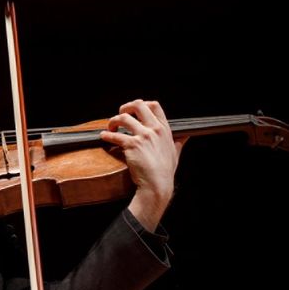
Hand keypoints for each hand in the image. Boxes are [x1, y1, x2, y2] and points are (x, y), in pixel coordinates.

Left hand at [99, 99, 184, 230]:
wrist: (157, 185)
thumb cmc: (165, 172)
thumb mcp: (176, 153)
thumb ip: (178, 142)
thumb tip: (185, 136)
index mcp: (164, 130)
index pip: (155, 105)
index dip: (142, 104)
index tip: (134, 110)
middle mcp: (154, 130)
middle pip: (138, 105)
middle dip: (126, 107)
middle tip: (120, 114)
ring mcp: (143, 136)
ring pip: (123, 117)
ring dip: (113, 120)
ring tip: (110, 127)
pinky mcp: (131, 145)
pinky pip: (115, 135)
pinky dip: (106, 135)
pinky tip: (103, 137)